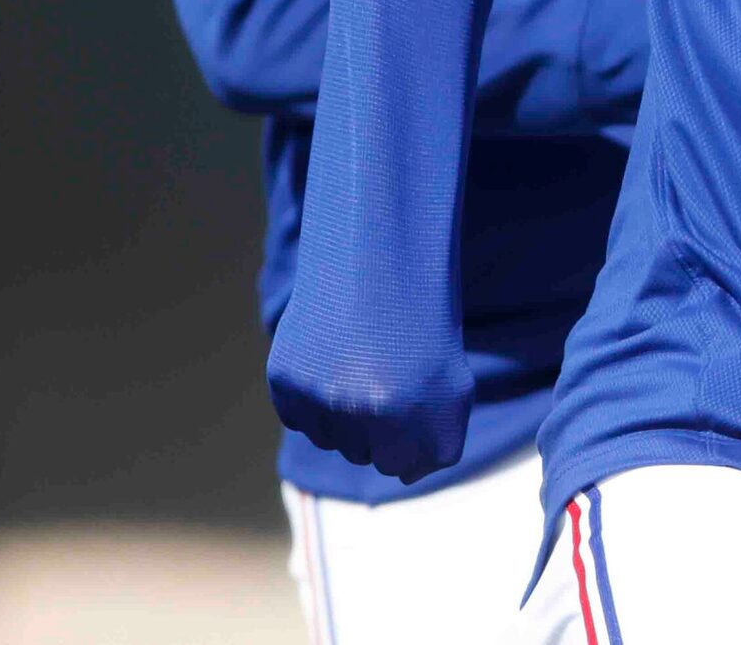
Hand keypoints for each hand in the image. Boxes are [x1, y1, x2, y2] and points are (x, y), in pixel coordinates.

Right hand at [266, 307, 475, 485]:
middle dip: (381, 430)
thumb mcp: (454, 382)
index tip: (414, 410)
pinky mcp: (286, 382)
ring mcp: (319, 397)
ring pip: (334, 442)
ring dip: (347, 419)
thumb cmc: (423, 325)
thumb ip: (439, 441)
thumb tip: (407, 477)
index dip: (411, 440)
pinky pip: (301, 420)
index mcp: (410, 412)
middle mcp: (360, 411)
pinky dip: (316, 403)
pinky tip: (332, 366)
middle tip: (388, 381)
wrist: (377, 263)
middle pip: (367, 456)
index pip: (404, 467)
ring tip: (361, 369)